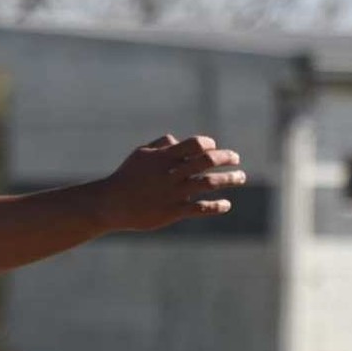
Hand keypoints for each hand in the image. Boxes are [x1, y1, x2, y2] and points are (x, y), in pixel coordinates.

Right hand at [97, 135, 245, 230]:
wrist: (110, 204)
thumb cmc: (126, 177)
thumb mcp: (140, 155)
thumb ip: (161, 145)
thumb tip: (178, 139)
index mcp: (163, 157)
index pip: (196, 144)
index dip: (209, 144)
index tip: (214, 148)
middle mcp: (171, 173)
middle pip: (207, 161)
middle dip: (226, 158)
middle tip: (236, 159)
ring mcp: (173, 193)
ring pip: (210, 183)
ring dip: (230, 179)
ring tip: (240, 177)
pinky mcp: (173, 211)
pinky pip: (202, 208)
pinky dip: (217, 206)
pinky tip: (226, 204)